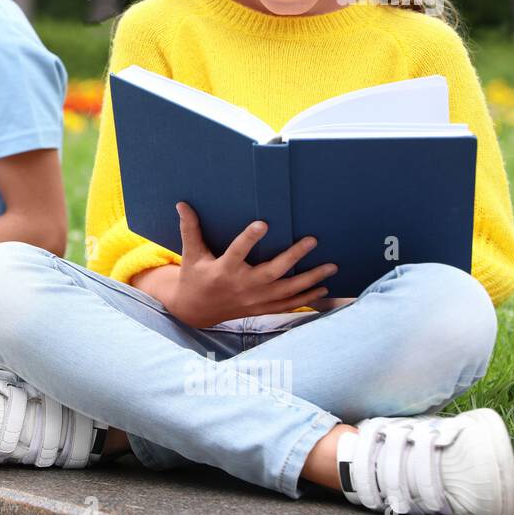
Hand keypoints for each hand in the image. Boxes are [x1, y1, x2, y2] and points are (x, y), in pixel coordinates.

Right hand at [161, 201, 338, 329]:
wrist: (195, 311)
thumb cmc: (194, 276)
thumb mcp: (191, 254)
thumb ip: (190, 229)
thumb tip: (181, 203)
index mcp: (223, 270)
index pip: (238, 251)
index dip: (250, 238)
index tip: (263, 223)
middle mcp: (242, 286)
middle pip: (272, 272)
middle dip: (293, 256)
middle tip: (312, 240)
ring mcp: (254, 300)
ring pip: (287, 290)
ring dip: (310, 279)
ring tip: (331, 266)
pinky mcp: (261, 308)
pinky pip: (288, 305)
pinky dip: (307, 298)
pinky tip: (323, 288)